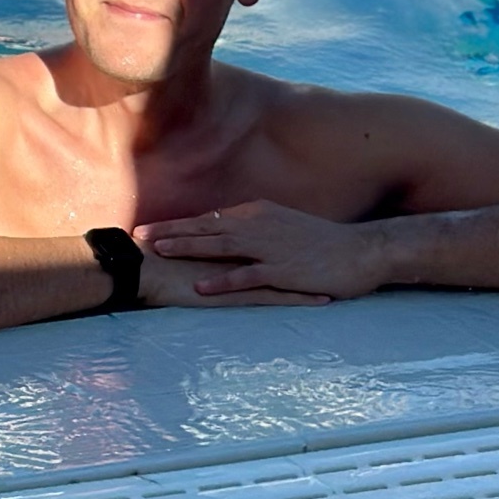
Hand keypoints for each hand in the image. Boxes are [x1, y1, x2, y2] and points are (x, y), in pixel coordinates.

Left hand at [137, 199, 383, 300]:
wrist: (360, 250)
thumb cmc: (321, 242)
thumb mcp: (282, 226)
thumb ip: (254, 228)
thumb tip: (226, 231)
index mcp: (256, 214)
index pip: (208, 219)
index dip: (177, 224)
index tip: (149, 227)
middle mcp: (258, 225)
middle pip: (206, 228)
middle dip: (171, 231)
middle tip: (138, 236)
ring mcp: (270, 247)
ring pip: (220, 246)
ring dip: (188, 248)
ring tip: (159, 252)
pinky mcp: (283, 271)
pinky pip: (246, 276)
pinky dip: (221, 279)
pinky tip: (200, 285)